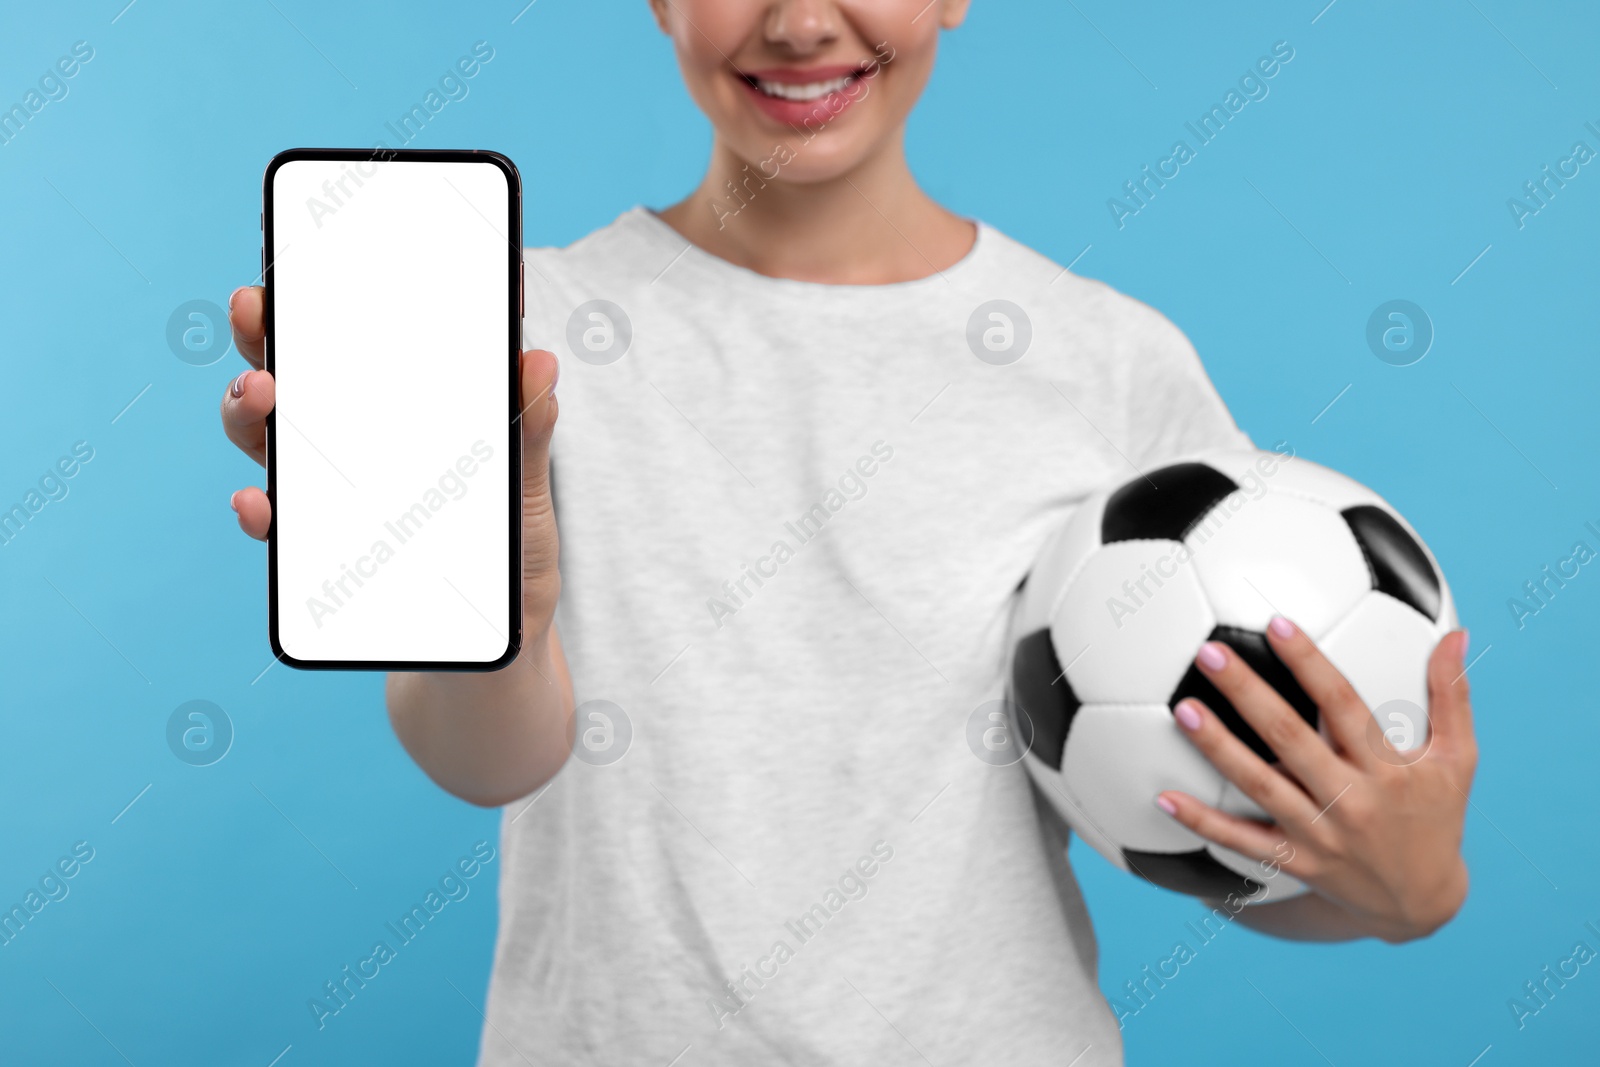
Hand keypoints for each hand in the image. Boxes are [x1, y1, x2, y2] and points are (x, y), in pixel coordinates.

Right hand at [218, 284, 564, 633]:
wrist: (494, 655)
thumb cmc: (514, 565)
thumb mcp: (529, 500)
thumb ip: (528, 436)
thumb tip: (540, 361)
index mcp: (409, 414)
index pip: (370, 339)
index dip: (344, 288)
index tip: (320, 248)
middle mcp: (356, 444)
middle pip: (301, 371)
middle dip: (268, 330)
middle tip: (255, 306)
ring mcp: (331, 495)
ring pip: (271, 437)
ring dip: (251, 409)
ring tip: (261, 395)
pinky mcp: (319, 557)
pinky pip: (279, 527)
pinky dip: (263, 513)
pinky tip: (261, 504)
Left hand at [1156, 618, 1476, 942]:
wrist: (1421, 904)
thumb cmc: (1436, 816)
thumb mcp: (1457, 760)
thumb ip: (1452, 696)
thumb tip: (1456, 633)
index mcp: (1387, 768)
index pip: (1344, 705)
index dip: (1311, 663)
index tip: (1278, 623)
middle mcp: (1351, 801)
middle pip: (1291, 738)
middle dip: (1248, 693)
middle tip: (1209, 653)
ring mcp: (1320, 835)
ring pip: (1260, 787)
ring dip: (1218, 749)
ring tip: (1183, 711)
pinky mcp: (1296, 863)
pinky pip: (1242, 842)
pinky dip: (1202, 822)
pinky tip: (1163, 797)